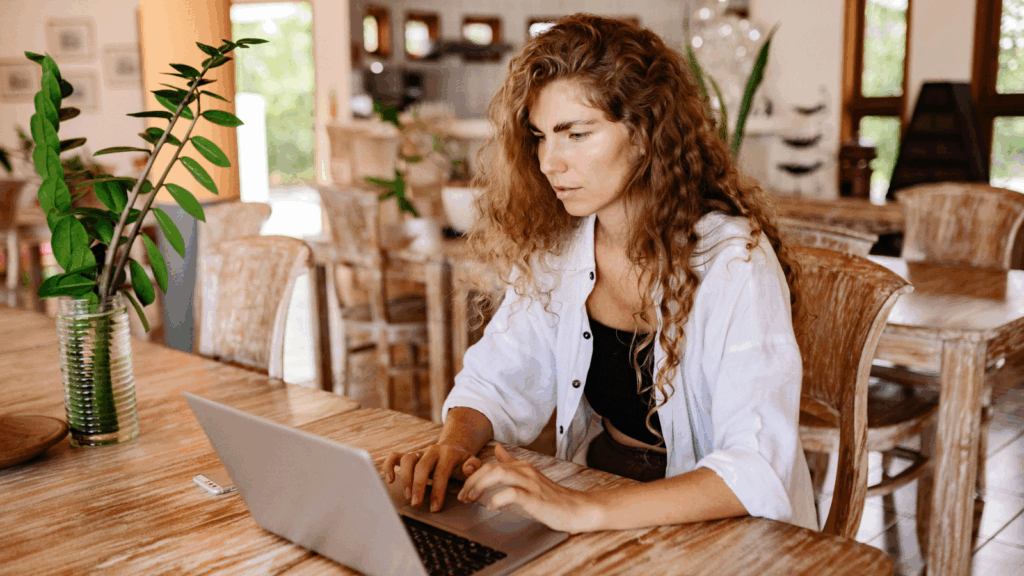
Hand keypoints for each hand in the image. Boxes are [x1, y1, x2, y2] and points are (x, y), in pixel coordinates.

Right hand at [384, 443, 479, 511]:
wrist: (453, 449)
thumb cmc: (461, 463)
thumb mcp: (472, 463)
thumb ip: (474, 467)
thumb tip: (468, 470)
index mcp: (448, 453)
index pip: (441, 472)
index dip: (438, 491)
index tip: (435, 507)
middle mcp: (432, 450)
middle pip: (422, 465)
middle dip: (418, 486)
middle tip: (417, 504)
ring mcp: (420, 452)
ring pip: (408, 459)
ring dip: (405, 478)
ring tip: (407, 495)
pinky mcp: (410, 455)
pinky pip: (395, 456)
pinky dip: (389, 466)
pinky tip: (390, 480)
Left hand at [456, 445, 603, 532]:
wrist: (577, 509)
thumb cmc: (552, 496)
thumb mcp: (528, 476)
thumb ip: (512, 463)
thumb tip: (498, 450)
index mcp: (521, 466)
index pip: (490, 464)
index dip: (473, 475)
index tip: (463, 489)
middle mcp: (525, 471)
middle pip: (490, 467)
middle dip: (472, 481)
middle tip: (463, 496)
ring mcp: (531, 483)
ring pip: (499, 474)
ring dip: (480, 486)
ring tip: (472, 499)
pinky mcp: (535, 498)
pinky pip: (512, 493)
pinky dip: (498, 499)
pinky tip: (492, 507)